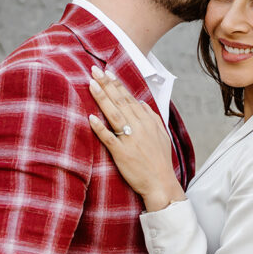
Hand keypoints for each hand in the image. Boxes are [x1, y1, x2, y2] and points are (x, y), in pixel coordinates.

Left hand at [88, 67, 183, 208]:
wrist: (161, 184)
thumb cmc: (160, 161)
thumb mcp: (162, 135)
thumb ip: (152, 117)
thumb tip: (142, 103)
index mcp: (147, 122)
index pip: (129, 98)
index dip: (117, 84)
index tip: (107, 72)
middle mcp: (139, 127)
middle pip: (120, 101)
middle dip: (106, 84)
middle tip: (94, 70)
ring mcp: (130, 140)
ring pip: (114, 115)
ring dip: (102, 98)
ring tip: (91, 84)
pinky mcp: (122, 153)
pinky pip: (109, 138)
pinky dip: (100, 128)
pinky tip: (90, 117)